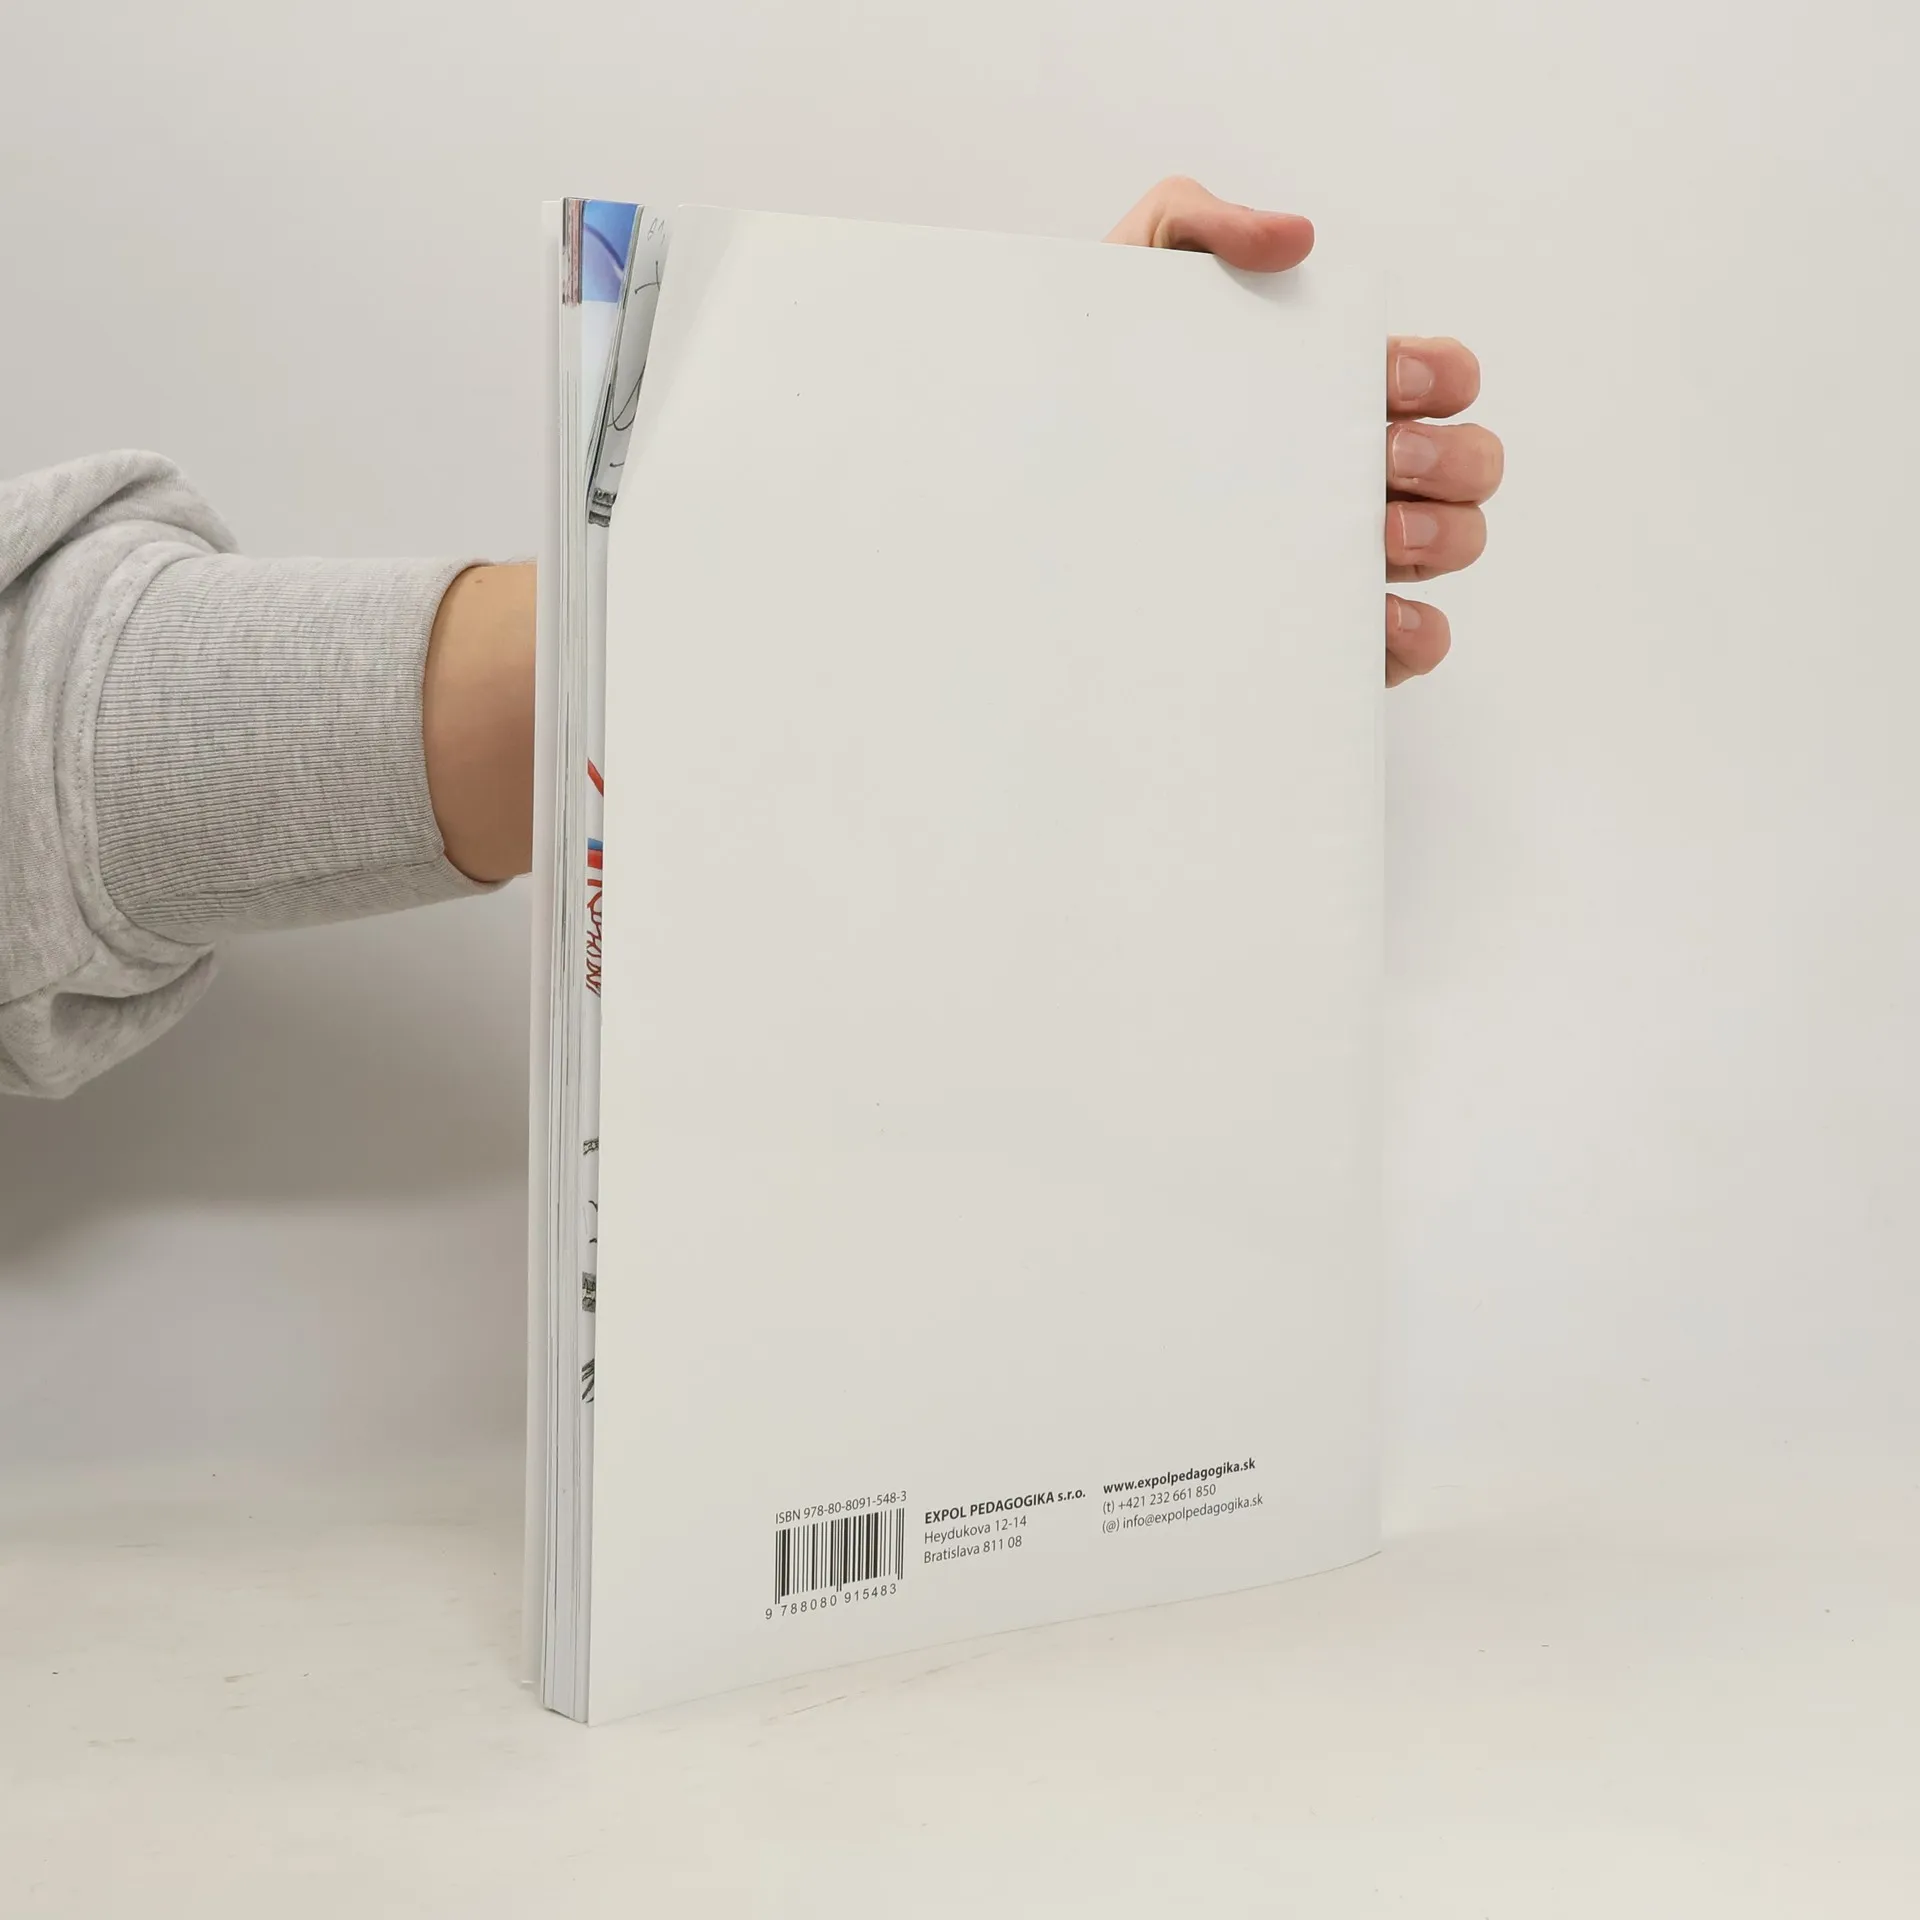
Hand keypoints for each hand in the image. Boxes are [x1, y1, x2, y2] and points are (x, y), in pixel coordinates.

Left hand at [1106, 177, 1501, 686]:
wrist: (1032, 489)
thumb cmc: (1100, 389)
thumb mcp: (1130, 285)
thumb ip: (1198, 222)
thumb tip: (1292, 239)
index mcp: (1338, 390)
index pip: (1440, 377)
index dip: (1440, 373)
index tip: (1385, 376)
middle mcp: (1357, 472)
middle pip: (1470, 463)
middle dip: (1452, 457)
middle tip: (1384, 457)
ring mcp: (1346, 554)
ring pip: (1457, 545)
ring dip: (1445, 536)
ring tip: (1381, 534)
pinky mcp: (1324, 632)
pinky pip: (1408, 642)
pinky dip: (1416, 631)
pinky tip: (1377, 614)